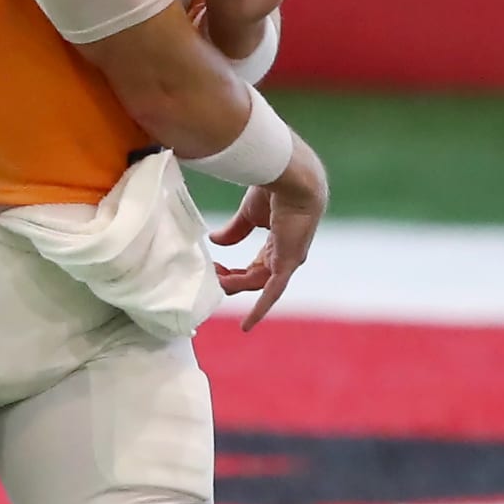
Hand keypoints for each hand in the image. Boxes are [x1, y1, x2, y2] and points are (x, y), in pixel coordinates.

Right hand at [207, 135, 327, 330]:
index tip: (213, 268)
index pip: (253, 268)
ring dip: (235, 285)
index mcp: (278, 244)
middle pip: (253, 279)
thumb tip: (214, 241)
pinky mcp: (288, 263)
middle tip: (210, 276)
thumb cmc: (275, 190)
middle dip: (231, 280)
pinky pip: (273, 291)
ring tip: (216, 281)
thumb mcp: (249, 215)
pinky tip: (247, 325)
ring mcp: (288, 261)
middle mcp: (284, 256)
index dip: (232, 273)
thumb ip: (235, 231)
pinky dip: (260, 309)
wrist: (293, 178)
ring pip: (257, 284)